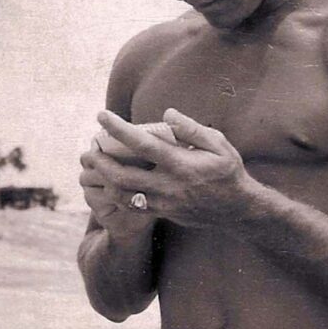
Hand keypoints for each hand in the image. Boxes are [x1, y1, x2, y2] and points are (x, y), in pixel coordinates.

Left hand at [93, 108, 247, 227]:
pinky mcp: (163, 214)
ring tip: (95, 166)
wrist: (237, 210)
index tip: (102, 115)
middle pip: (122, 175)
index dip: (118, 129)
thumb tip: (167, 114)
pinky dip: (115, 194)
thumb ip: (191, 129)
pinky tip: (110, 183)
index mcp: (181, 164)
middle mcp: (169, 185)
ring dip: (104, 179)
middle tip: (90, 148)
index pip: (141, 144)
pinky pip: (131, 207)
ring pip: (122, 195)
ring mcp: (164, 203)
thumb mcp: (219, 144)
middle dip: (100, 160)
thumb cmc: (228, 172)